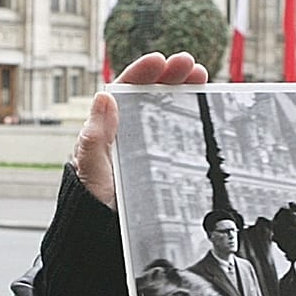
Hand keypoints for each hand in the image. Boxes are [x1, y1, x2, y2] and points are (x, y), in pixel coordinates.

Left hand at [72, 52, 206, 207]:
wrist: (103, 235)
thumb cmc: (92, 202)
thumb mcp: (90, 168)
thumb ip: (95, 136)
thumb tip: (104, 97)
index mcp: (106, 128)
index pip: (124, 91)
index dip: (142, 73)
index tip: (160, 60)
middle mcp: (126, 133)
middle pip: (149, 95)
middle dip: (169, 76)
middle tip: (190, 66)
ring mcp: (145, 147)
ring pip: (166, 110)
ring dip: (182, 91)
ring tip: (200, 78)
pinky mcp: (161, 162)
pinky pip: (178, 134)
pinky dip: (191, 118)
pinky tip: (204, 108)